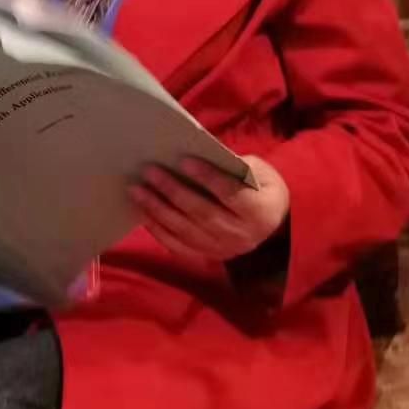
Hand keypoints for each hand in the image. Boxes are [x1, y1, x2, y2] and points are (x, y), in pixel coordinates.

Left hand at [129, 155, 289, 266]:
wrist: (272, 223)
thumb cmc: (261, 187)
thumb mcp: (260, 171)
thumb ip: (234, 164)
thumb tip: (198, 153)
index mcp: (260, 210)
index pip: (231, 194)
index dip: (208, 177)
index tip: (184, 160)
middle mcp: (242, 235)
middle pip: (202, 213)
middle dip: (173, 191)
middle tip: (150, 172)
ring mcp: (223, 249)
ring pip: (186, 231)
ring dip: (158, 210)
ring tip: (137, 190)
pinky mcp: (207, 256)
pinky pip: (178, 246)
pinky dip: (158, 230)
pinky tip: (142, 213)